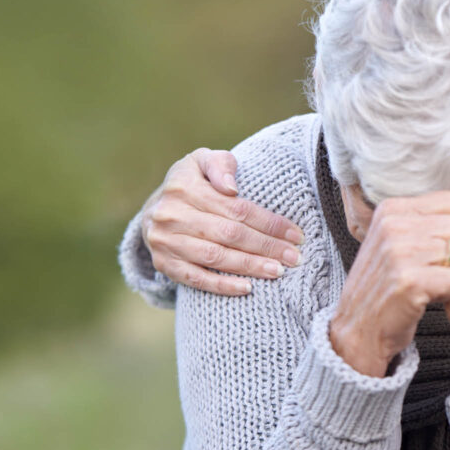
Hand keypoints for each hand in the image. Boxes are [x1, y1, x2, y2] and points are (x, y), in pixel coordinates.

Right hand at [141, 148, 304, 295]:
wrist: (154, 209)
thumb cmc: (192, 182)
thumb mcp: (203, 161)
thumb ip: (221, 164)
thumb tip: (231, 187)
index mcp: (184, 186)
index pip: (236, 208)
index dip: (269, 223)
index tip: (295, 234)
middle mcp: (171, 214)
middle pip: (229, 234)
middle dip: (267, 247)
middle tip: (294, 258)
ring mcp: (165, 241)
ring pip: (215, 257)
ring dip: (250, 266)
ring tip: (278, 271)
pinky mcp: (164, 263)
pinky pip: (196, 278)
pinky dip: (222, 285)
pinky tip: (247, 288)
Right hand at [330, 188, 449, 376]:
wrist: (359, 328)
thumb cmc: (386, 283)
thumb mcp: (402, 239)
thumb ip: (435, 214)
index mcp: (392, 209)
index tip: (436, 246)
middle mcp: (393, 226)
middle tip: (434, 268)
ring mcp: (399, 253)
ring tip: (428, 282)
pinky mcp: (409, 282)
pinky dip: (446, 293)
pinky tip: (426, 296)